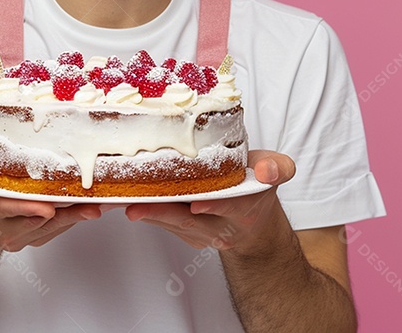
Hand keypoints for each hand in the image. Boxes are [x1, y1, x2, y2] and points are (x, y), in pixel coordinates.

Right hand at [0, 148, 101, 252]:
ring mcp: (21, 236)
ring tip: (99, 202)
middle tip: (89, 199)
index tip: (47, 206)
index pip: (6, 209)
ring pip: (53, 227)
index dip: (27, 207)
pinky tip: (94, 204)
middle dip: (63, 210)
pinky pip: (59, 229)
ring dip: (76, 215)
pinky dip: (76, 216)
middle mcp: (3, 228)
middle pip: (37, 220)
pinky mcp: (37, 238)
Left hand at [123, 150, 295, 252]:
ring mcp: (200, 233)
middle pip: (189, 221)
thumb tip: (270, 171)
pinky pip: (163, 222)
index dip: (214, 204)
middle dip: (164, 213)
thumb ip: (277, 168)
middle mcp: (220, 227)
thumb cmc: (256, 187)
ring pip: (171, 223)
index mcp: (244, 208)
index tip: (197, 203)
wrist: (252, 221)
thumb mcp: (275, 172)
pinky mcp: (183, 232)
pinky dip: (145, 211)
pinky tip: (125, 199)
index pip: (229, 206)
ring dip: (147, 213)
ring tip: (124, 201)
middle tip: (138, 206)